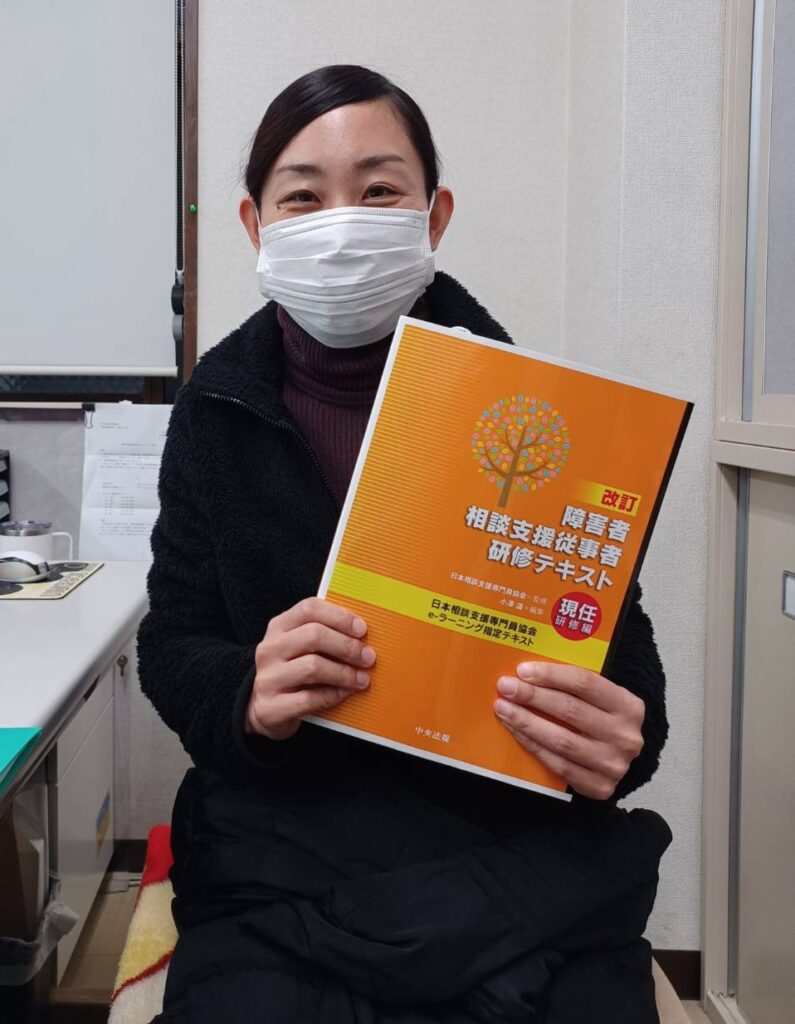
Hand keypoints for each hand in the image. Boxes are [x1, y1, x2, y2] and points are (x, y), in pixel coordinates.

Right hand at [246, 597, 374, 740]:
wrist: (265, 709)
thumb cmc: (294, 671)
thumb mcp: (302, 648)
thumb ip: (325, 635)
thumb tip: (362, 634)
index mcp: (279, 626)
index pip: (309, 609)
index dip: (339, 617)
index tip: (362, 630)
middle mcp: (269, 649)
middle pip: (313, 636)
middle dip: (347, 646)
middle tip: (368, 658)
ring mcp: (267, 678)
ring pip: (312, 667)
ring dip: (344, 673)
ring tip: (362, 679)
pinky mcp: (270, 707)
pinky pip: (309, 698)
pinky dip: (333, 695)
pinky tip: (345, 693)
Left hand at [494, 661, 644, 799]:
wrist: (618, 760)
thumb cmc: (602, 720)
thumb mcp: (602, 699)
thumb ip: (574, 685)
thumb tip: (528, 672)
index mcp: (629, 706)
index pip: (585, 683)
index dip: (551, 675)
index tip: (523, 670)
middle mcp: (625, 736)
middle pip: (571, 710)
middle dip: (532, 696)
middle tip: (506, 687)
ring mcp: (613, 764)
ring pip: (561, 739)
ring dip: (527, 722)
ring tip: (503, 708)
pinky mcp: (599, 787)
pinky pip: (557, 764)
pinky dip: (532, 745)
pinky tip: (516, 731)